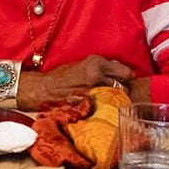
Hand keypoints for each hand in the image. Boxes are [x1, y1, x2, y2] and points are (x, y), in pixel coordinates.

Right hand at [16, 55, 132, 109]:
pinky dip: (107, 105)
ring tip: (108, 99)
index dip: (125, 76)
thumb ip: (99, 66)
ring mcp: (94, 89)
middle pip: (124, 82)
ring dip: (116, 97)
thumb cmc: (61, 77)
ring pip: (117, 94)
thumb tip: (116, 69)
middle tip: (117, 91)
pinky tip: (101, 106)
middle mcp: (97, 74)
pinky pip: (107, 104)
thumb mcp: (81, 65)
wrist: (44, 90)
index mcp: (95, 62)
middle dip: (123, 86)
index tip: (123, 80)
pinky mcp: (90, 102)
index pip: (123, 70)